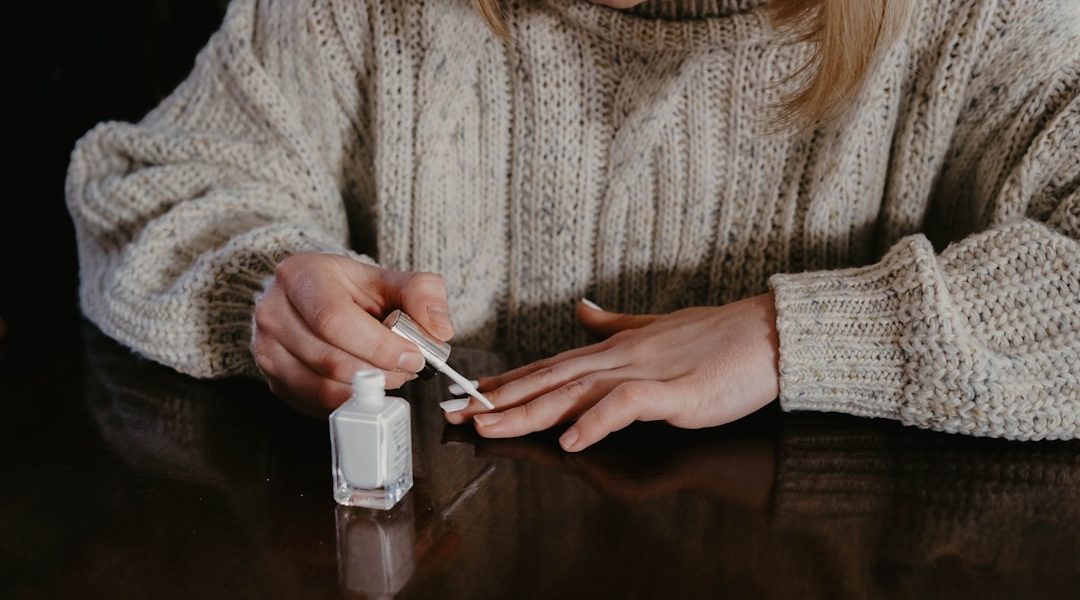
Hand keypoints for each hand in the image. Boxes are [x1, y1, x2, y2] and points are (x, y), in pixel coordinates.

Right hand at [252, 252, 454, 415]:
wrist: (313, 298)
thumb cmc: (351, 290)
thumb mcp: (389, 279)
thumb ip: (422, 294)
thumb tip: (438, 330)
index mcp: (300, 276)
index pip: (335, 320)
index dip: (379, 346)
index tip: (413, 356)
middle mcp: (273, 312)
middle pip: (330, 359)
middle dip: (380, 372)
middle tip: (408, 368)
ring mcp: (266, 349)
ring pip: (322, 388)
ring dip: (367, 391)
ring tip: (391, 375)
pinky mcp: (273, 380)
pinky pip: (316, 404)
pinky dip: (350, 401)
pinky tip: (367, 385)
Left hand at [445, 294, 780, 450]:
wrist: (766, 334)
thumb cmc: (717, 337)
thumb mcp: (655, 329)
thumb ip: (616, 325)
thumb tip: (582, 312)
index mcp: (614, 349)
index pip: (549, 367)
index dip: (507, 382)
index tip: (469, 394)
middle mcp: (618, 358)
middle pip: (549, 380)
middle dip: (499, 399)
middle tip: (455, 412)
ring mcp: (644, 373)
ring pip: (573, 392)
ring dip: (528, 410)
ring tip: (490, 424)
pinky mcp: (672, 392)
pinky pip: (624, 406)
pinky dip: (594, 422)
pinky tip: (569, 440)